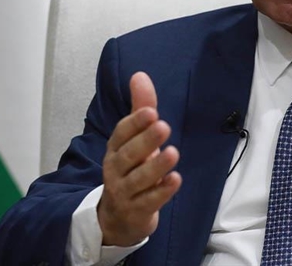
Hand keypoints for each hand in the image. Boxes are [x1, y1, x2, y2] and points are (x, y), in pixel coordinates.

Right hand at [97, 72, 181, 245]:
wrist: (118, 217)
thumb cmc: (130, 169)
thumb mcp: (135, 139)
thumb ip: (140, 108)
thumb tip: (140, 74)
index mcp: (116, 149)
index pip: (122, 134)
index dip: (135, 123)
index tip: (151, 111)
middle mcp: (116, 169)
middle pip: (129, 155)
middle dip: (145, 140)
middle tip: (163, 126)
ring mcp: (124, 192)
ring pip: (138, 180)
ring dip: (156, 166)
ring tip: (174, 153)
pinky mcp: (136, 211)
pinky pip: (149, 202)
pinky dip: (162, 192)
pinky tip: (175, 180)